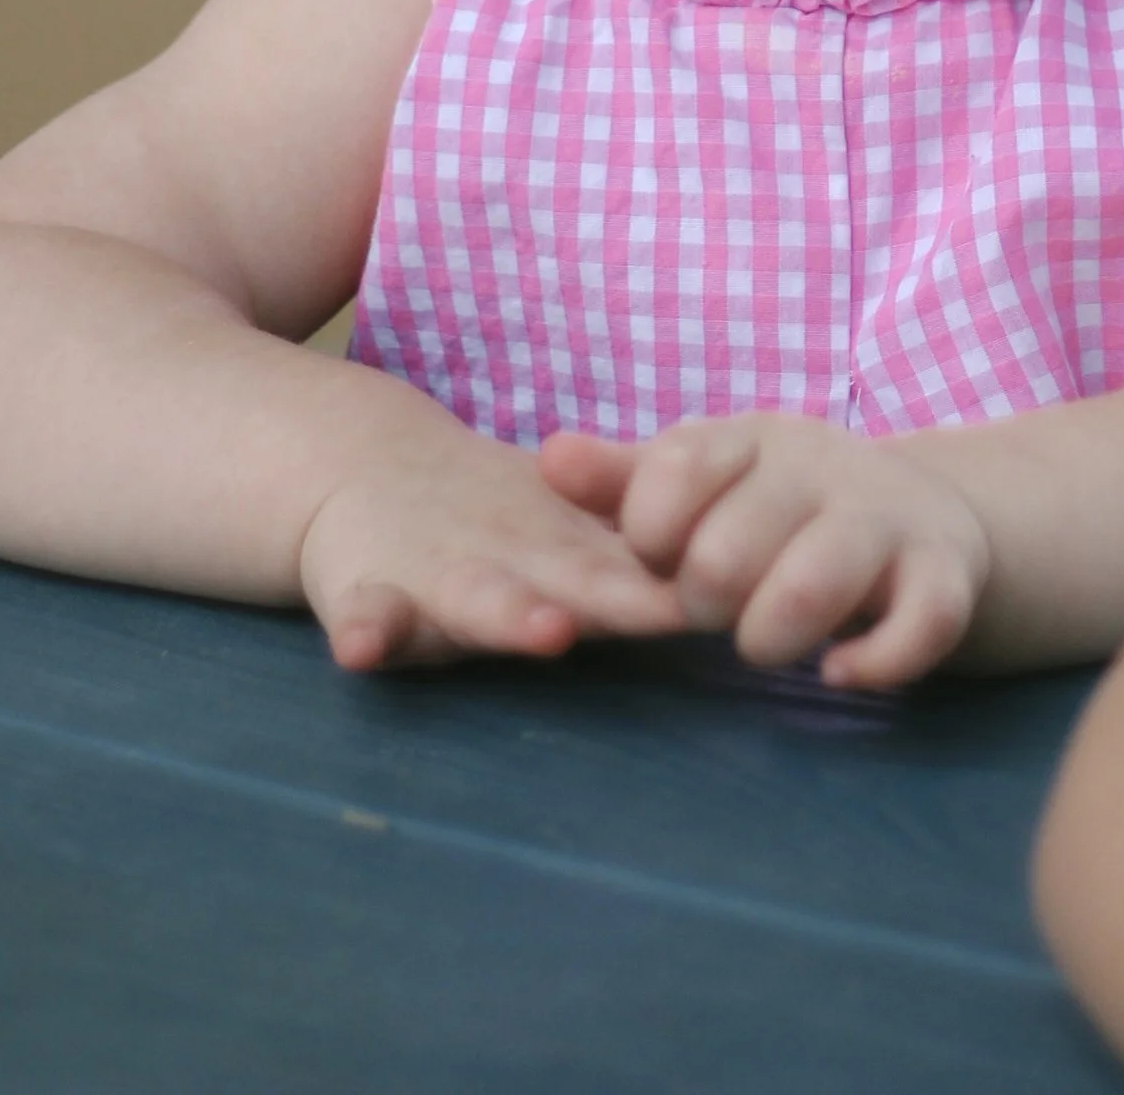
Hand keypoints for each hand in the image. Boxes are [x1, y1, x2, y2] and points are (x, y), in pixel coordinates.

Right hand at [298, 420, 687, 671]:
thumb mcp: (565, 535)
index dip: (665, 589)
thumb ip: (638, 565)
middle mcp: (510, 568)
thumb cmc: (497, 527)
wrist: (372, 472)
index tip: (706, 606)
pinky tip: (361, 649)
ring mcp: (439, 581)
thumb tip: (762, 585)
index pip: (627, 573)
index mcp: (563, 558)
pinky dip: (365, 632)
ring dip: (510, 616)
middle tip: (662, 617)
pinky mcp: (373, 595)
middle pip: (572, 584)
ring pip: (477, 600)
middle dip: (629, 599)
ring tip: (547, 630)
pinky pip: (367, 618)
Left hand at [540, 414, 992, 689]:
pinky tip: (840, 673)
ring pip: (817, 582)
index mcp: (753, 439)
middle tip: (717, 609)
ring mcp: (887, 519)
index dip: (650, 533)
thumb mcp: (704, 481)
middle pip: (728, 550)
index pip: (677, 469)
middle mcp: (821, 466)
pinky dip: (873, 661)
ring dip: (772, 635)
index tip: (660, 557)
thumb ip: (623, 479)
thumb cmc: (779, 506)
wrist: (922, 514)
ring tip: (765, 644)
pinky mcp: (944, 575)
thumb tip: (548, 459)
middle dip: (706, 601)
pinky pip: (918, 625)